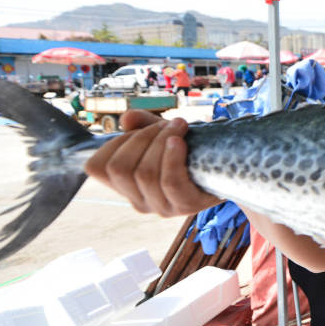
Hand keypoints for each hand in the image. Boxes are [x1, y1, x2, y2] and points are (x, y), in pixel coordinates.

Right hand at [85, 109, 220, 216]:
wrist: (228, 167)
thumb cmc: (189, 150)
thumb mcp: (160, 134)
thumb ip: (141, 124)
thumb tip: (127, 118)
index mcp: (126, 185)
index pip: (96, 168)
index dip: (113, 144)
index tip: (137, 130)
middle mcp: (139, 201)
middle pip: (120, 168)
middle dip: (142, 137)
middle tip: (166, 125)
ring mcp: (162, 206)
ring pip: (145, 173)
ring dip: (160, 140)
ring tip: (179, 127)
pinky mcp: (187, 205)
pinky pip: (170, 182)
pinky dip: (172, 157)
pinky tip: (179, 142)